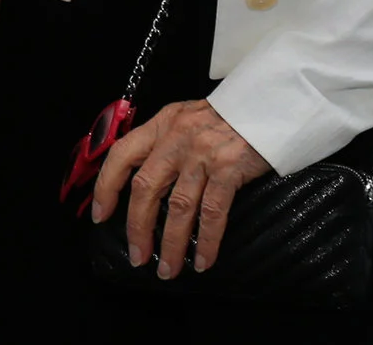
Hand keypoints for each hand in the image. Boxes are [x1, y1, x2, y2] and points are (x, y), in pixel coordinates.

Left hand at [90, 98, 271, 277]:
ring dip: (171, 244)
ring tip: (168, 268)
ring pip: (178, 207)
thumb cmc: (230, 116)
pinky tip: (203, 260)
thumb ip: (167, 142)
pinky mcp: (229, 168)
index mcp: (162, 124)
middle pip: (145, 188)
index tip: (101, 215)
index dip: (106, 187)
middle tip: (137, 256)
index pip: (122, 155)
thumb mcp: (188, 118)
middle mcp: (177, 138)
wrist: (270, 104)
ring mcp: (202, 153)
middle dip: (137, 228)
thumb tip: (148, 180)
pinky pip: (212, 213)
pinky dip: (206, 241)